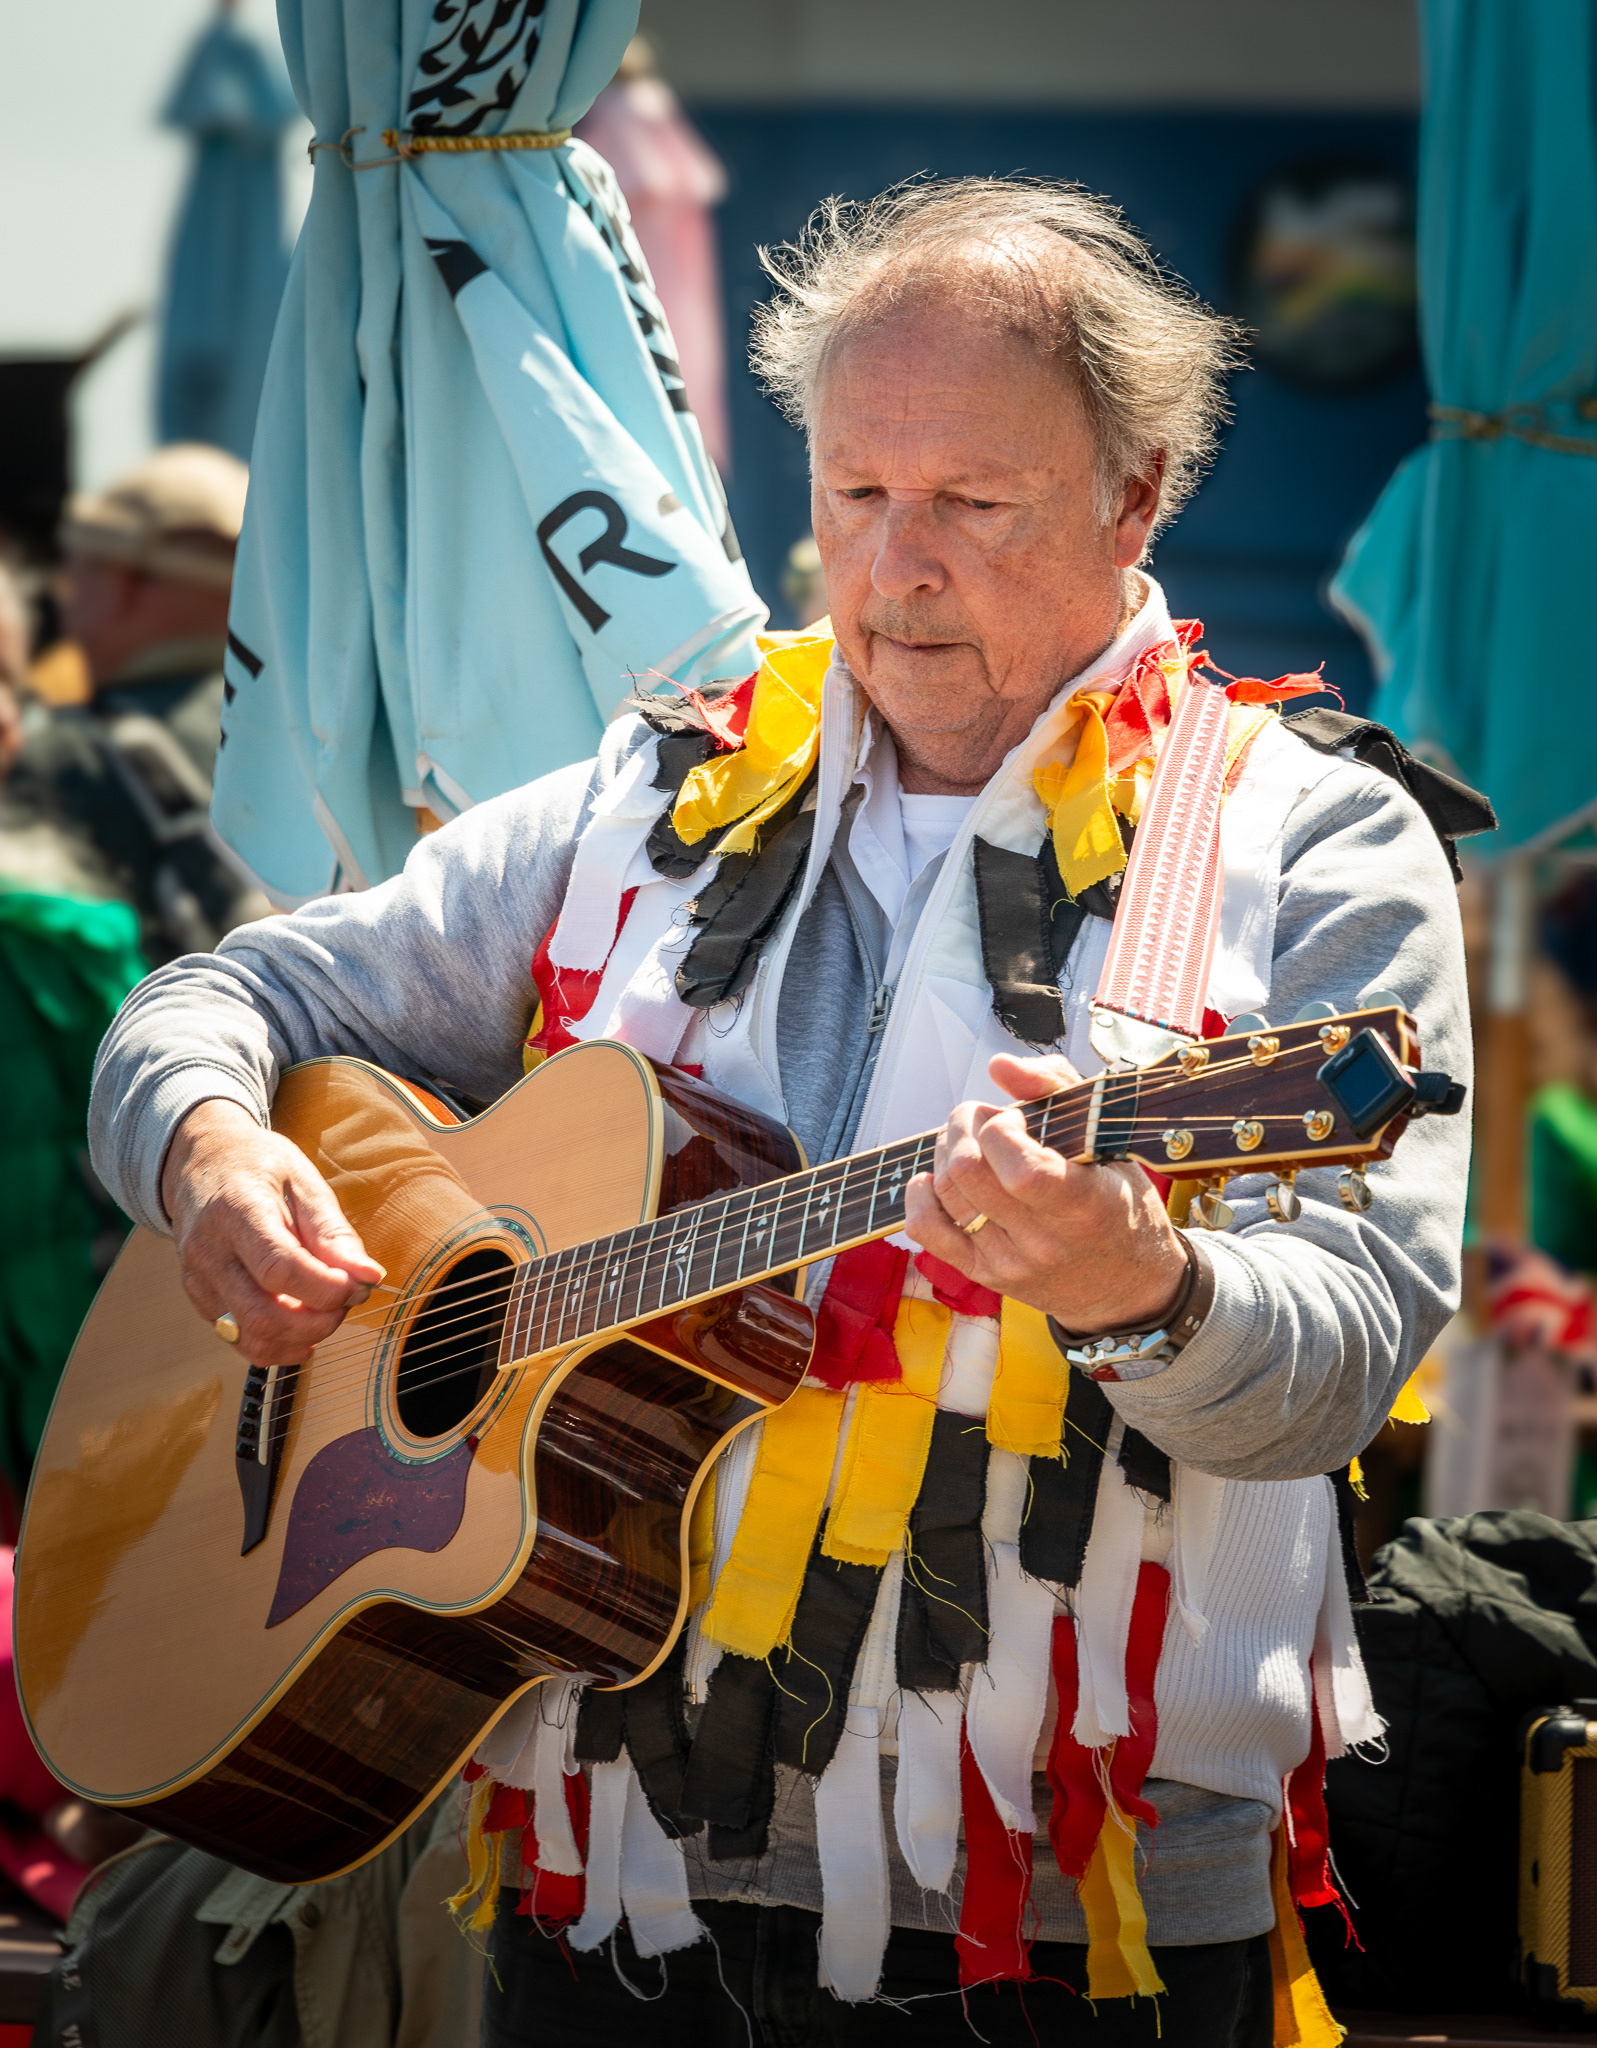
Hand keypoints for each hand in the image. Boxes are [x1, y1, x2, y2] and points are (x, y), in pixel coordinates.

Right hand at [160, 1100, 384, 1365]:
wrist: (205, 1162)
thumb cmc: (261, 1167)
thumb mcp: (305, 1183)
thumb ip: (334, 1233)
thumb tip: (368, 1278)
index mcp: (235, 1210)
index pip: (278, 1268)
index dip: (325, 1289)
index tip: (358, 1285)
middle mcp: (208, 1250)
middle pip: (261, 1314)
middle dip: (318, 1322)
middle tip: (347, 1300)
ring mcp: (198, 1279)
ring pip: (249, 1337)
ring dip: (300, 1337)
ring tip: (327, 1312)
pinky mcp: (200, 1299)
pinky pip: (239, 1339)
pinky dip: (279, 1344)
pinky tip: (303, 1329)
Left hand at [903, 1051, 1187, 1332]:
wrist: (1125, 1285)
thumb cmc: (1119, 1204)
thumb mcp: (1109, 1142)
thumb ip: (1056, 1088)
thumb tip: (999, 1065)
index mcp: (1084, 1206)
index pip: (1019, 1169)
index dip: (1002, 1128)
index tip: (1016, 1118)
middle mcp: (1044, 1241)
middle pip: (968, 1172)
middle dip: (965, 1125)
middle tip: (985, 1119)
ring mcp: (1010, 1261)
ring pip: (947, 1192)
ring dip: (947, 1151)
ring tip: (972, 1143)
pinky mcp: (984, 1274)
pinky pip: (927, 1230)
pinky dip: (920, 1194)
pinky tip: (937, 1176)